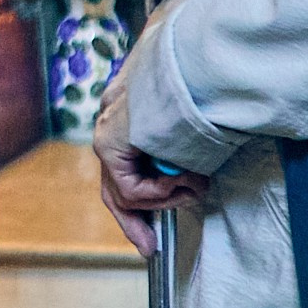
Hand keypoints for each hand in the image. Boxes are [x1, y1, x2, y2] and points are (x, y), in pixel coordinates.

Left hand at [93, 85, 206, 252]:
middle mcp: (111, 123)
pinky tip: (180, 180)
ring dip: (167, 198)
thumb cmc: (202, 84)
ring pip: (126, 192)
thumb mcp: (192, 126)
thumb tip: (192, 179)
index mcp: (128, 114)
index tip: (149, 227)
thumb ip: (181, 152)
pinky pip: (130, 189)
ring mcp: (105, 133)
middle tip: (149, 247)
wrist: (192, 60)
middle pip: (114, 187)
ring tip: (195, 187)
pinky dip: (159, 192)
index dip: (139, 200)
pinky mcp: (107, 144)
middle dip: (134, 221)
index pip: (124, 166)